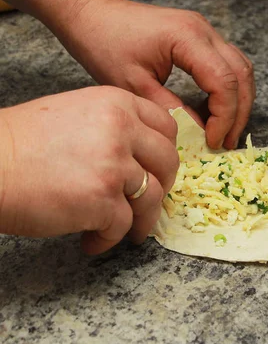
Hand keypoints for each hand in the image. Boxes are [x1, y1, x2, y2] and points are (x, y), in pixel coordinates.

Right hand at [0, 86, 178, 253]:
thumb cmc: (22, 143)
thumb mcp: (76, 113)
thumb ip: (114, 126)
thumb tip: (143, 155)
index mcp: (116, 103)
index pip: (166, 125)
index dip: (165, 151)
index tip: (159, 168)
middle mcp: (121, 128)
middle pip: (168, 161)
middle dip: (163, 185)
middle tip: (149, 201)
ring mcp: (114, 163)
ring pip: (152, 197)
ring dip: (142, 220)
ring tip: (128, 231)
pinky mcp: (102, 198)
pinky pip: (123, 225)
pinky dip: (109, 239)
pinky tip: (92, 240)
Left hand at [55, 0, 254, 149]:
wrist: (92, 15)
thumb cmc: (104, 44)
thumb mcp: (134, 86)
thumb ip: (170, 110)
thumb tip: (198, 133)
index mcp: (188, 38)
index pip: (224, 82)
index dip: (224, 117)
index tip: (213, 141)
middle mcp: (204, 31)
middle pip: (241, 75)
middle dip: (238, 113)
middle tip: (227, 142)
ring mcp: (206, 31)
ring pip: (241, 68)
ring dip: (238, 101)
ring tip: (226, 130)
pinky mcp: (201, 37)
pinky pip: (229, 64)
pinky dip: (229, 89)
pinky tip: (216, 110)